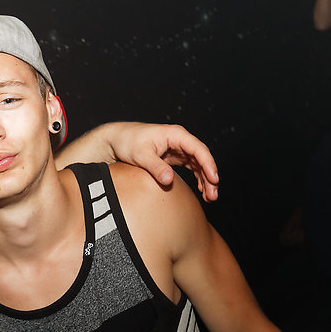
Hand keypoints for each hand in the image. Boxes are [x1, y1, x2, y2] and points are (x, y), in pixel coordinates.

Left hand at [103, 122, 218, 201]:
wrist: (117, 140)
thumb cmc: (128, 142)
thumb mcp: (141, 155)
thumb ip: (156, 167)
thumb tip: (169, 180)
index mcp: (175, 135)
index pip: (198, 149)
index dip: (208, 164)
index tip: (214, 179)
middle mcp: (179, 140)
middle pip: (201, 158)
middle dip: (210, 176)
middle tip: (213, 194)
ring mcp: (177, 149)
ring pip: (198, 165)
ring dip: (205, 180)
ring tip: (210, 197)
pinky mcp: (173, 157)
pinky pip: (191, 168)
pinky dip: (197, 179)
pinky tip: (201, 190)